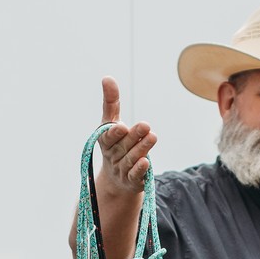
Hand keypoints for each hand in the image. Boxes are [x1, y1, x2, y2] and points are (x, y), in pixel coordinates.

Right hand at [95, 77, 154, 194]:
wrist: (116, 179)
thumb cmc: (115, 144)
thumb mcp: (111, 123)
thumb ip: (111, 102)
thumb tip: (107, 78)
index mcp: (106, 141)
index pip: (108, 136)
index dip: (114, 133)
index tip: (121, 127)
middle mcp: (113, 155)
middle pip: (124, 145)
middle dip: (134, 136)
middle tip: (146, 126)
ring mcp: (122, 169)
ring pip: (131, 159)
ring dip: (142, 149)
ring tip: (153, 137)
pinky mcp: (132, 180)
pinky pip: (135, 175)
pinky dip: (140, 169)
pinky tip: (147, 162)